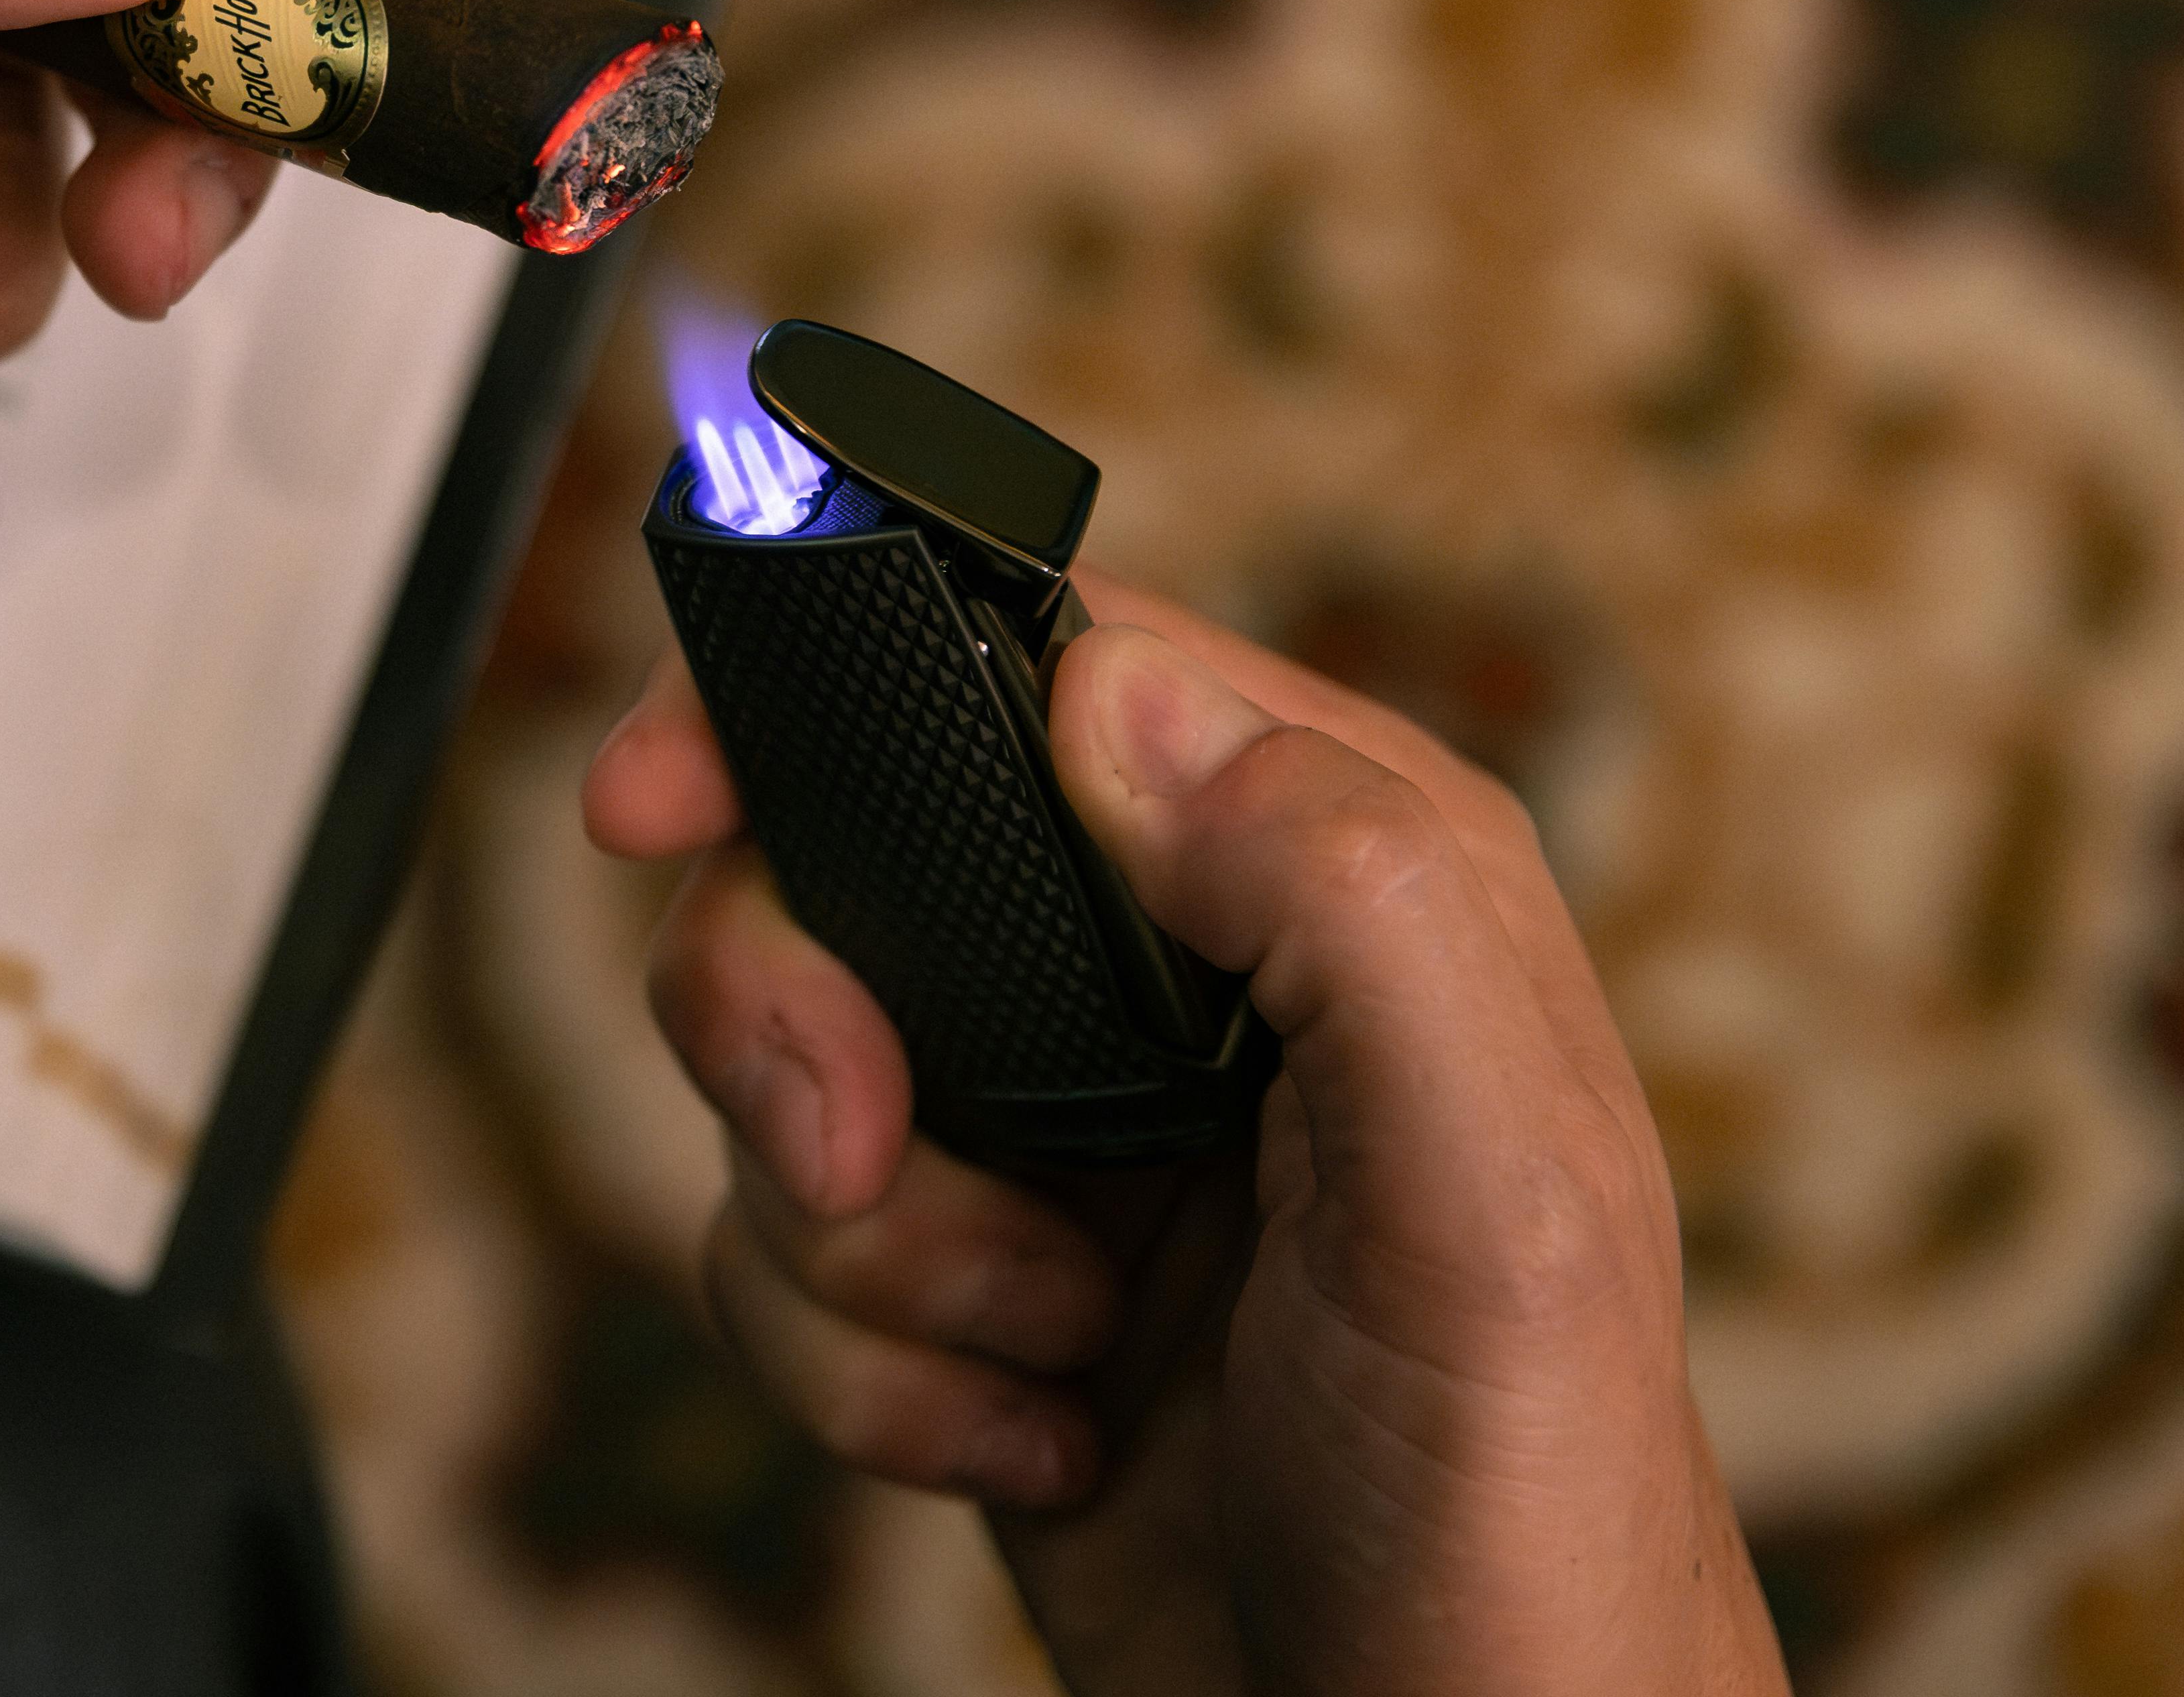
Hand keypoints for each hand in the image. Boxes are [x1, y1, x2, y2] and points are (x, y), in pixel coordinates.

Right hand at [583, 575, 1785, 1695]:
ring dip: (864, 1248)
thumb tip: (1118, 693)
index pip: (1023, 666)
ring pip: (785, 1068)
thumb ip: (1346, 902)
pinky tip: (1028, 1435)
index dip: (810, 699)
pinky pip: (780, 1255)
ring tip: (1039, 1346)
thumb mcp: (1496, 1193)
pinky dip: (864, 1372)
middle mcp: (1179, 974)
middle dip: (798, 1026)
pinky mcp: (974, 1284)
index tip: (657, 799)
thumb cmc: (1526, 1517)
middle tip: (856, 1152)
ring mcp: (1065, 1132)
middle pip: (840, 864)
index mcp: (1325, 873)